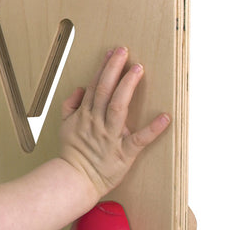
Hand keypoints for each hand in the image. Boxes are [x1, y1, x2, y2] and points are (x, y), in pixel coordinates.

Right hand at [59, 47, 169, 199]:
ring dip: (127, 86)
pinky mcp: (124, 153)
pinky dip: (153, 129)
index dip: (104, 68)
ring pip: (118, 107)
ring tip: (137, 69)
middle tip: (124, 51)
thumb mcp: (64, 125)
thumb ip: (70, 105)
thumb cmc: (72, 153)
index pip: (95, 86)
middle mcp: (97, 122)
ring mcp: (111, 136)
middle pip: (105, 90)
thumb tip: (80, 88)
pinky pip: (140, 140)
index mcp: (85, 115)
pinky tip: (165, 117)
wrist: (75, 179)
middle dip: (114, 69)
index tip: (112, 53)